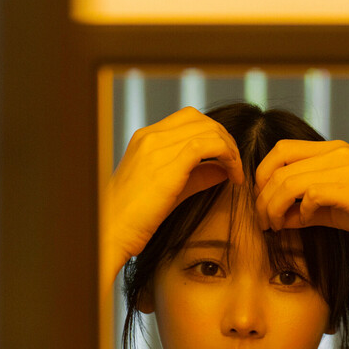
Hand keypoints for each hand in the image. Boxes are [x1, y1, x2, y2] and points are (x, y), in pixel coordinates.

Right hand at [104, 107, 244, 280]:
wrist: (112, 231)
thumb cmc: (136, 216)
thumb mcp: (169, 189)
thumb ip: (197, 175)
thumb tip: (224, 170)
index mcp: (146, 137)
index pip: (189, 118)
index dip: (213, 133)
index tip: (225, 156)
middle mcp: (150, 136)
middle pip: (202, 120)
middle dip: (226, 139)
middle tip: (235, 164)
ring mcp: (157, 148)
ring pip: (209, 130)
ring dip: (231, 150)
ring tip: (236, 172)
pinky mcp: (168, 165)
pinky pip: (210, 146)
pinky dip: (229, 157)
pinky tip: (233, 176)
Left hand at [254, 140, 348, 248]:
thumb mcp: (334, 206)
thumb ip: (304, 206)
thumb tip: (273, 216)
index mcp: (333, 149)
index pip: (281, 150)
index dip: (262, 175)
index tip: (263, 202)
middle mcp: (338, 153)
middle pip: (279, 166)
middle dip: (262, 197)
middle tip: (263, 220)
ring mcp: (347, 169)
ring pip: (289, 181)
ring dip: (274, 207)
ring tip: (276, 225)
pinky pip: (311, 195)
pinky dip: (301, 211)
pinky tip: (306, 222)